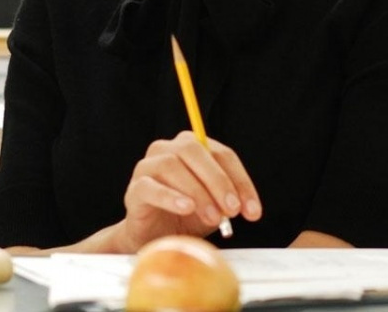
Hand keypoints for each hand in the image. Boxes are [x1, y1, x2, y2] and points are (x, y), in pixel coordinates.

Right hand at [115, 130, 261, 252]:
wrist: (155, 238)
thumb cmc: (186, 216)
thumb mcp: (214, 206)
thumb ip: (228, 200)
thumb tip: (245, 205)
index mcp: (192, 147)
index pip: (221, 153)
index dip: (240, 180)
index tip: (252, 209)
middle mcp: (167, 149)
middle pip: (194, 151)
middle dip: (218, 181)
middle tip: (232, 209)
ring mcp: (147, 166)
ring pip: (172, 165)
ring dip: (197, 191)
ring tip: (213, 217)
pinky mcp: (135, 189)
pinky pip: (150, 187)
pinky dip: (170, 196)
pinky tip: (186, 208)